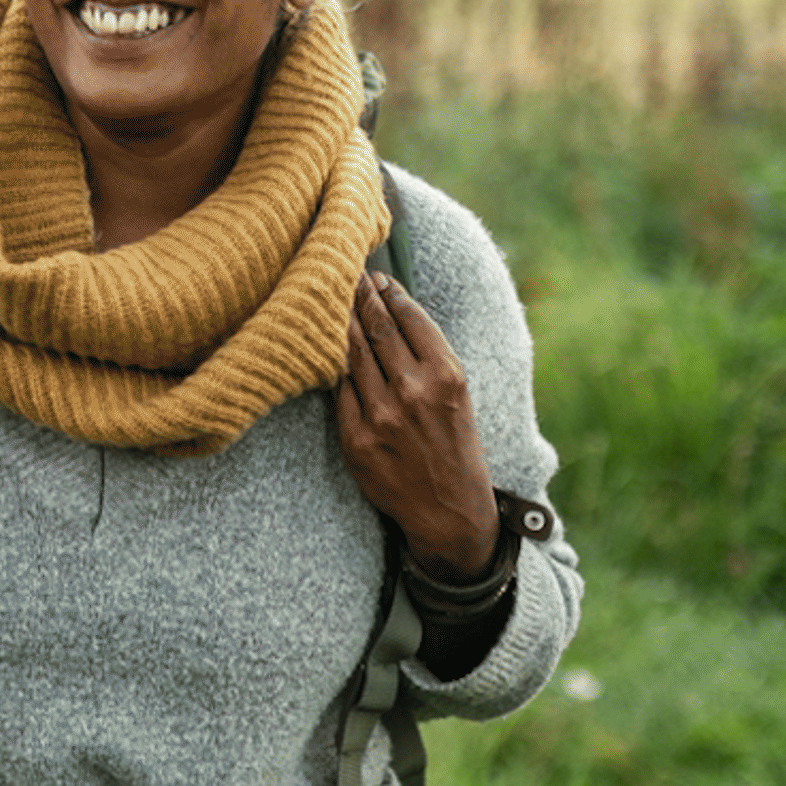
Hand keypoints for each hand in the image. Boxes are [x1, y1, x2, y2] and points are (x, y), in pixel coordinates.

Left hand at [334, 273, 499, 581]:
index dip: (390, 292)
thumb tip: (393, 310)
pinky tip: (328, 346)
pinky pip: (338, 389)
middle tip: (348, 276)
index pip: (410, 318)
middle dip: (360, 296)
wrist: (448, 509)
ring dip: (342, 322)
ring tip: (333, 300)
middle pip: (377, 328)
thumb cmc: (454, 444)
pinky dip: (334, 364)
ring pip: (352, 353)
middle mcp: (414, 392)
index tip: (378, 278)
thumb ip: (429, 356)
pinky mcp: (356, 438)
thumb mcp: (458, 395)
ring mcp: (381, 416)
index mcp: (447, 376)